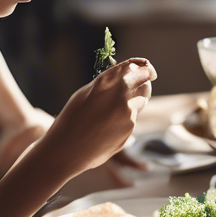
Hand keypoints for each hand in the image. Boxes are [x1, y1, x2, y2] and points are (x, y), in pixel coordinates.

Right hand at [42, 58, 155, 175]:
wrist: (67, 149)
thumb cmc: (71, 120)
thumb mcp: (85, 94)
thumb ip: (106, 85)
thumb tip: (124, 77)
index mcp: (105, 82)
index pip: (136, 68)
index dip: (145, 68)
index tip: (147, 69)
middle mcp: (120, 94)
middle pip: (145, 81)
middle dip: (145, 81)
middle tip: (143, 82)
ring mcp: (127, 112)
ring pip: (141, 101)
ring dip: (134, 101)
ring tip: (114, 110)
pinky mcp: (130, 128)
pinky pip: (132, 118)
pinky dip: (125, 118)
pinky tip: (109, 126)